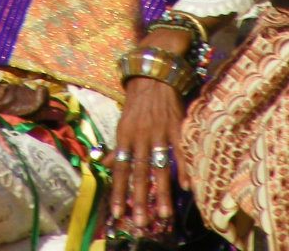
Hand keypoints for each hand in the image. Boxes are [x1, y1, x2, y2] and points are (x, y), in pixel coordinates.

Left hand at [106, 76, 187, 227]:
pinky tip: (186, 188)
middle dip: (139, 199)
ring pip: (160, 167)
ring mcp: (159, 132)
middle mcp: (140, 136)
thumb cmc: (136, 102)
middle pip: (139, 172)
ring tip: (164, 215)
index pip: (120, 168)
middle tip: (140, 221)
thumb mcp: (122, 122)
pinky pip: (180, 151)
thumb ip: (120, 146)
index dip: (118, 191)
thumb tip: (109, 165)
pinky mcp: (176, 127)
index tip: (117, 213)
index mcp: (124, 135)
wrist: (152, 74)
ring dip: (162, 192)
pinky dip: (184, 169)